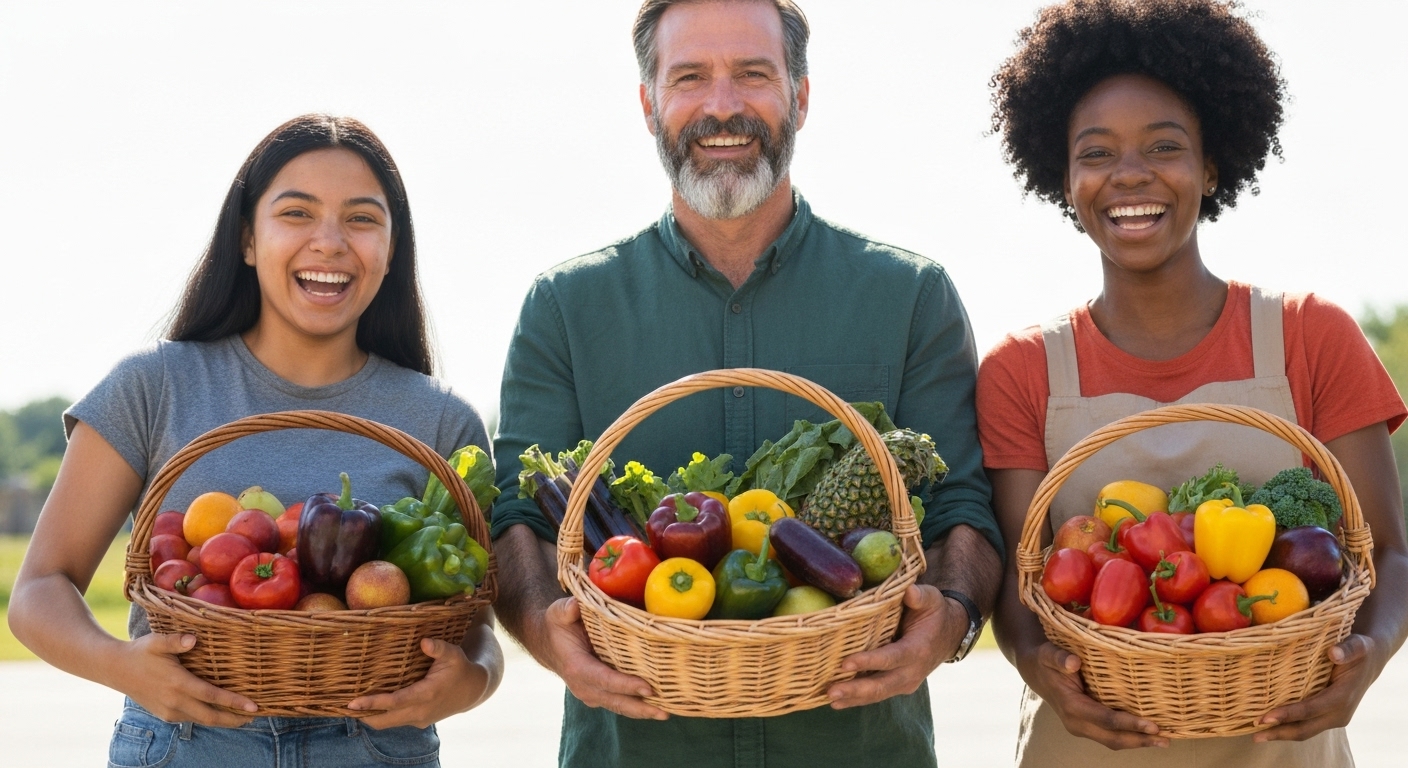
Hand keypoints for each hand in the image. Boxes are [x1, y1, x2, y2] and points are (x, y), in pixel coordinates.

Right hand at [115, 632, 257, 727]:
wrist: (116, 669)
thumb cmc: (141, 652)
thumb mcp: (157, 641)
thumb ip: (175, 640)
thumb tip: (192, 638)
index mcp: (177, 683)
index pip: (212, 696)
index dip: (234, 703)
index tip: (254, 706)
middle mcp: (175, 702)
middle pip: (211, 717)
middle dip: (235, 719)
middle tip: (256, 715)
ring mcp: (169, 711)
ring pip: (202, 721)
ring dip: (224, 721)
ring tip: (244, 716)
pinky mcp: (166, 715)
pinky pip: (192, 719)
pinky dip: (209, 718)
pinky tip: (220, 713)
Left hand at [349, 638, 490, 728]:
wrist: (472, 690)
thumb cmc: (459, 668)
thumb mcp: (453, 654)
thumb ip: (438, 648)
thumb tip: (423, 641)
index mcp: (427, 694)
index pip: (394, 702)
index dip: (372, 703)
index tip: (352, 703)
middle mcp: (420, 711)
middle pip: (384, 721)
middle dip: (363, 715)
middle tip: (342, 706)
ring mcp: (419, 719)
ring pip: (387, 724)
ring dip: (370, 717)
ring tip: (352, 706)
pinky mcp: (418, 722)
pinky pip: (394, 722)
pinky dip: (381, 716)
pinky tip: (371, 707)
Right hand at [544, 597, 666, 719]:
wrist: (549, 643)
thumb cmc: (558, 625)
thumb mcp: (558, 613)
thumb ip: (567, 610)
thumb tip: (576, 606)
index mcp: (577, 667)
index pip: (605, 679)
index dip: (626, 685)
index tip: (648, 688)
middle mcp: (584, 686)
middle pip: (616, 701)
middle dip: (641, 707)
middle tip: (664, 712)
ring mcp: (591, 694)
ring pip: (619, 706)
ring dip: (642, 712)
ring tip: (665, 714)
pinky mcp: (599, 695)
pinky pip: (620, 703)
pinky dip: (638, 707)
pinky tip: (658, 708)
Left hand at [826, 585, 963, 708]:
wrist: (948, 634)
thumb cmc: (934, 612)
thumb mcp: (931, 599)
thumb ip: (920, 596)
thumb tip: (909, 592)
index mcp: (918, 649)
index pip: (892, 658)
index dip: (869, 662)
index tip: (845, 663)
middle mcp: (912, 671)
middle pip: (882, 685)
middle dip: (855, 690)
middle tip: (831, 692)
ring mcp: (905, 682)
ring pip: (877, 694)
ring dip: (853, 698)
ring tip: (829, 700)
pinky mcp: (897, 686)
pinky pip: (876, 694)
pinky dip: (856, 699)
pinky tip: (836, 702)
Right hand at [1027, 641, 1165, 748]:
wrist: (1034, 670)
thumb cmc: (1046, 659)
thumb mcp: (1049, 654)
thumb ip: (1060, 658)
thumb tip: (1073, 662)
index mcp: (1071, 706)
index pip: (1106, 719)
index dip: (1130, 724)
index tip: (1153, 725)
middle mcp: (1076, 722)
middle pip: (1113, 738)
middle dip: (1140, 740)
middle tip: (1166, 739)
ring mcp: (1081, 726)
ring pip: (1113, 741)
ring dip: (1137, 742)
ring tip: (1162, 740)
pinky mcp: (1087, 725)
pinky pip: (1110, 735)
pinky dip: (1129, 736)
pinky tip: (1146, 733)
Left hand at [1254, 634, 1376, 741]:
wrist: (1369, 662)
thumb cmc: (1359, 651)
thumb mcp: (1358, 645)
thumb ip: (1347, 649)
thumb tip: (1334, 653)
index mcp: (1343, 697)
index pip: (1311, 709)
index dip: (1288, 714)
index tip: (1266, 717)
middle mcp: (1339, 713)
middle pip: (1305, 729)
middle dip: (1279, 732)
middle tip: (1254, 733)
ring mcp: (1333, 718)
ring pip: (1304, 731)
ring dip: (1280, 734)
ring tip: (1256, 735)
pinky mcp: (1327, 717)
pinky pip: (1306, 726)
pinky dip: (1287, 728)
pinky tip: (1268, 727)